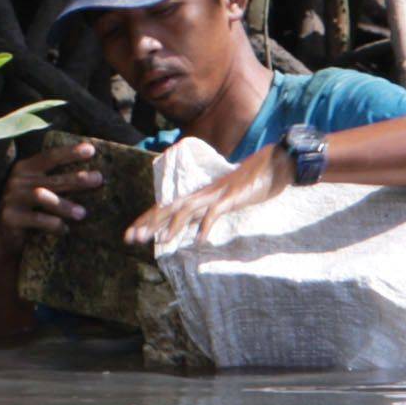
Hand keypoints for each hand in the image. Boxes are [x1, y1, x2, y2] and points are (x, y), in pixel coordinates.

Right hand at [0, 139, 105, 257]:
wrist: (3, 235)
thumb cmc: (29, 209)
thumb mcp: (38, 190)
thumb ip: (55, 181)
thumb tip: (93, 177)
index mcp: (25, 168)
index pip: (49, 157)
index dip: (70, 152)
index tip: (91, 150)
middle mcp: (17, 180)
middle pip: (52, 178)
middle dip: (77, 178)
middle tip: (98, 179)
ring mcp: (12, 198)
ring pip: (42, 197)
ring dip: (64, 204)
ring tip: (83, 213)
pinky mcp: (10, 217)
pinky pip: (37, 219)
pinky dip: (53, 224)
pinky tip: (65, 229)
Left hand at [127, 146, 290, 250]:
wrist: (274, 163)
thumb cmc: (251, 183)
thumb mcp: (224, 200)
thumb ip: (208, 210)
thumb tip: (194, 226)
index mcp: (199, 195)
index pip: (166, 207)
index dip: (147, 220)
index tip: (131, 234)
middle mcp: (202, 193)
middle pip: (169, 208)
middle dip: (149, 223)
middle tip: (132, 238)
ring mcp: (216, 195)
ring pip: (187, 209)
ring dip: (173, 225)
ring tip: (160, 241)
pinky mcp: (231, 198)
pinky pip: (214, 213)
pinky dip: (205, 226)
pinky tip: (199, 241)